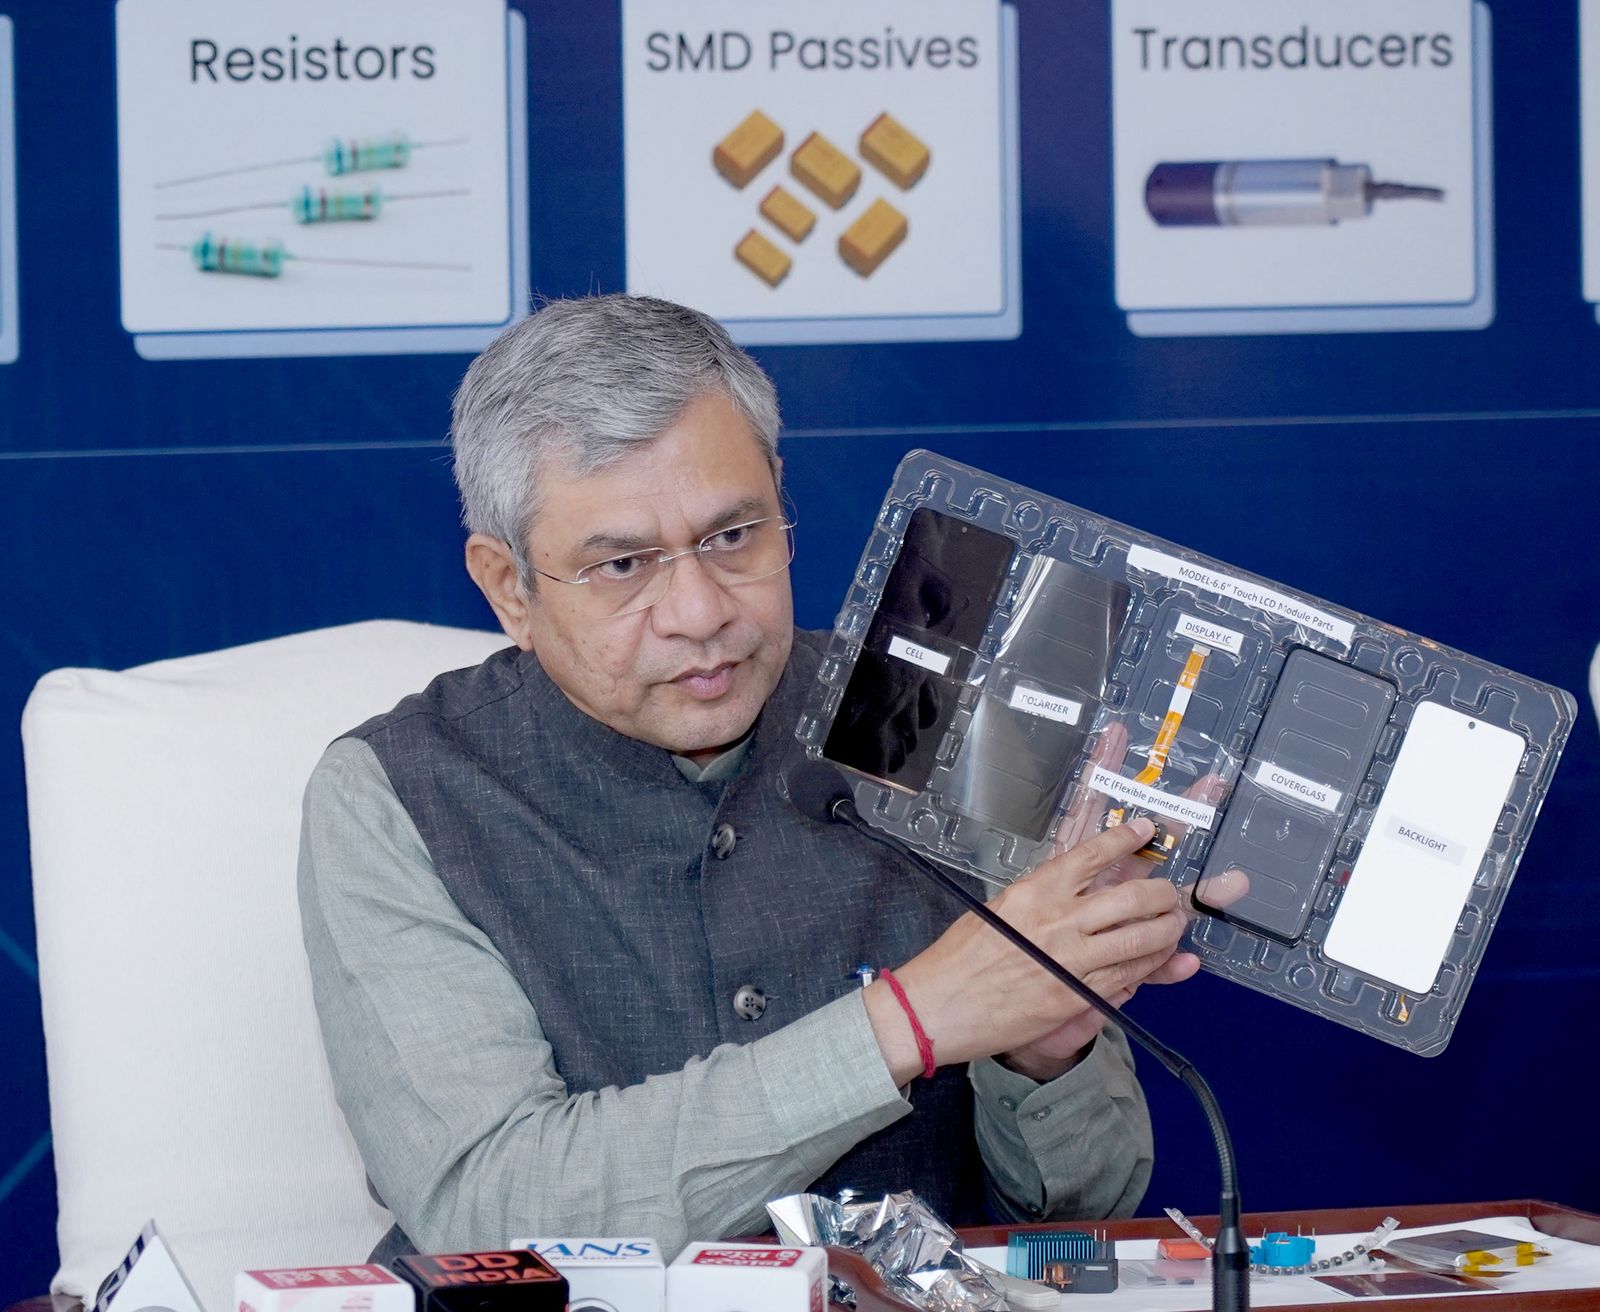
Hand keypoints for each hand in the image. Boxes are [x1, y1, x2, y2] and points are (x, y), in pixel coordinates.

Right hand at [865, 814, 1188, 1084]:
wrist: (937, 1007)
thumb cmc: (959, 958)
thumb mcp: (998, 910)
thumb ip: (1042, 900)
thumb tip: (1080, 890)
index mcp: (1034, 891)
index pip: (1092, 856)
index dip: (1126, 840)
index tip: (1144, 831)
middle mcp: (1057, 920)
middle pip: (1131, 898)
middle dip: (1162, 894)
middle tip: (1171, 893)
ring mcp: (1070, 961)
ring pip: (1139, 940)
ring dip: (1166, 930)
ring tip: (1175, 924)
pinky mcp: (1075, 998)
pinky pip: (1127, 978)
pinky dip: (1151, 966)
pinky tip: (1160, 959)